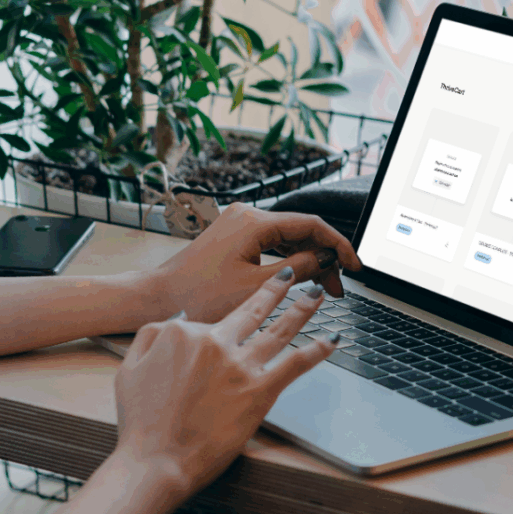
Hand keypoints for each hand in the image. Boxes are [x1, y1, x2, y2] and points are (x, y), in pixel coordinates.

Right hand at [113, 266, 337, 501]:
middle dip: (277, 289)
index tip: (229, 329)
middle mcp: (216, 342)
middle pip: (254, 309)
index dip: (219, 329)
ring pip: (280, 329)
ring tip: (317, 294)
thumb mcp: (129, 368)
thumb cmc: (141, 423)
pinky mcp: (260, 391)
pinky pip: (296, 363)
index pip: (211, 321)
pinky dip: (317, 350)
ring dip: (302, 308)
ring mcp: (240, 365)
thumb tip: (178, 319)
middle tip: (292, 276)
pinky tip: (332, 340)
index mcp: (184, 332)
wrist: (155, 462)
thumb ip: (151, 336)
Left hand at [151, 203, 360, 322]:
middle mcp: (247, 215)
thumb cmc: (199, 296)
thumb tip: (326, 260)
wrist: (158, 298)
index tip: (354, 266)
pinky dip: (289, 261)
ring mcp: (239, 225)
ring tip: (324, 289)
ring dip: (308, 261)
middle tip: (338, 288)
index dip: (338, 245)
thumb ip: (298, 270)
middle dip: (324, 258)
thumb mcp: (257, 287)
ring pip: (288, 238)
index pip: (311, 224)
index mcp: (254, 221)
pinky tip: (300, 280)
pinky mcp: (234, 238)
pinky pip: (272, 244)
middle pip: (301, 230)